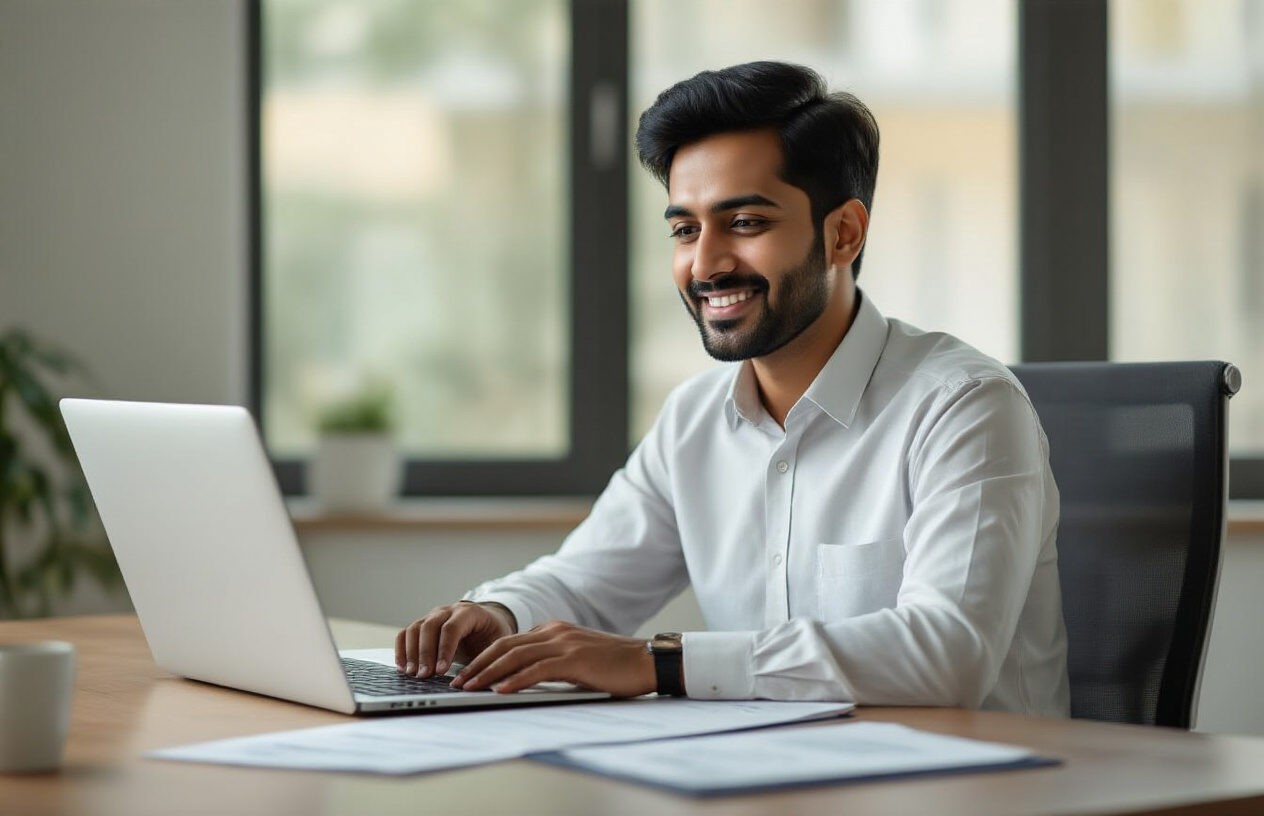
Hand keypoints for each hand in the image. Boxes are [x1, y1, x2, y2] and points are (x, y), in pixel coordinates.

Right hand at [395, 601, 515, 678]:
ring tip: (413, 674)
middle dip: (425, 653)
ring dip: (411, 653)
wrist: (487, 622)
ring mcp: (433, 616)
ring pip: (414, 629)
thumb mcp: (497, 643)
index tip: (441, 671)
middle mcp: (447, 611)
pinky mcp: (422, 625)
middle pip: (429, 626)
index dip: (444, 649)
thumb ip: (488, 656)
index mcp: (469, 613)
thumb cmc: (492, 634)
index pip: (452, 627)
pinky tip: (404, 667)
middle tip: (424, 676)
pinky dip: (401, 649)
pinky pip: (406, 633)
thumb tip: (479, 678)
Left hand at [450, 619, 656, 697]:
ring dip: (488, 674)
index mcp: (554, 630)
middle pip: (505, 646)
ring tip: (469, 688)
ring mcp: (564, 643)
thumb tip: (526, 680)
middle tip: (458, 683)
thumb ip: (553, 663)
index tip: (467, 675)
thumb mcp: (578, 659)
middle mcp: (554, 632)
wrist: (647, 660)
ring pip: (515, 656)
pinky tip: (500, 691)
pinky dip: (515, 680)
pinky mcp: (574, 659)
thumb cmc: (616, 665)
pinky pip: (536, 670)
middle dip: (478, 665)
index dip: (485, 658)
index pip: (510, 643)